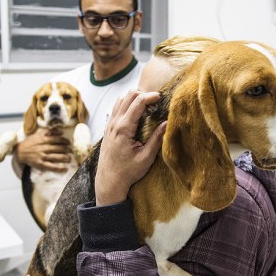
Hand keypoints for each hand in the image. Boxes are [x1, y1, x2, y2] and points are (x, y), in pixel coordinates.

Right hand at [15, 129, 71, 171]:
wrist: (20, 151)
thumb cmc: (30, 142)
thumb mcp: (38, 134)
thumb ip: (49, 131)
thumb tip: (60, 131)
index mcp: (43, 139)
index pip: (58, 139)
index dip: (65, 141)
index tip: (69, 143)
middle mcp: (44, 147)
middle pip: (59, 148)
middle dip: (67, 150)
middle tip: (71, 151)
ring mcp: (42, 156)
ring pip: (57, 157)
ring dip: (65, 158)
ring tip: (69, 158)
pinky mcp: (40, 164)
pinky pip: (51, 166)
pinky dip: (59, 168)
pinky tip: (65, 168)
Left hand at [95, 90, 165, 205]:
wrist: (108, 181)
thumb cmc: (127, 172)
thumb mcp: (146, 158)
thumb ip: (157, 139)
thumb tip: (167, 123)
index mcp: (123, 129)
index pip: (137, 102)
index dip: (150, 96)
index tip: (161, 97)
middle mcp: (114, 123)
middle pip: (128, 96)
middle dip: (143, 94)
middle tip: (156, 102)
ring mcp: (109, 125)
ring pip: (121, 100)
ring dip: (134, 98)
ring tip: (147, 106)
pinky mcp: (108, 128)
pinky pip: (117, 108)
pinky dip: (127, 105)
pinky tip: (137, 114)